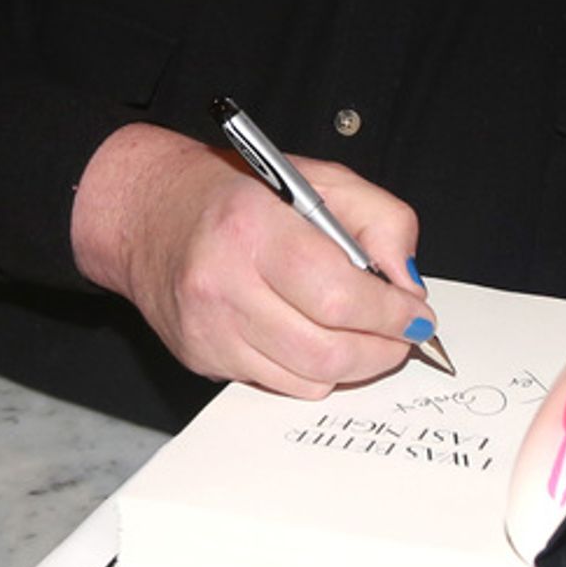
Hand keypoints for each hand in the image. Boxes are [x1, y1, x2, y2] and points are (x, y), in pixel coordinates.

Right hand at [71, 122, 435, 395]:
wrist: (149, 214)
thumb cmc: (235, 193)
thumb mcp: (320, 180)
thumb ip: (381, 222)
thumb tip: (408, 286)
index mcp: (253, 227)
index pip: (338, 294)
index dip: (390, 313)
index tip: (416, 314)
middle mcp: (224, 283)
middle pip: (327, 350)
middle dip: (382, 349)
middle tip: (402, 335)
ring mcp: (209, 330)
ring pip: (309, 380)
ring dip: (354, 365)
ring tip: (366, 337)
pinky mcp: (203, 358)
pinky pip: (280, 386)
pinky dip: (314, 372)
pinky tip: (317, 338)